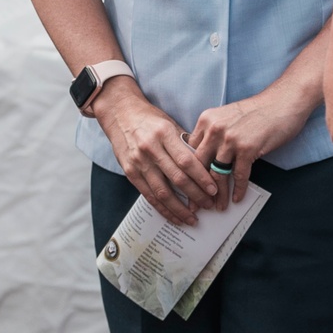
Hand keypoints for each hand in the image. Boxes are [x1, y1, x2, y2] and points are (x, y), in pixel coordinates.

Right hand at [90, 80, 218, 225]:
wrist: (119, 113)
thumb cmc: (150, 118)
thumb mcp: (170, 124)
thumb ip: (185, 144)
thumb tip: (204, 165)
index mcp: (164, 134)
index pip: (186, 161)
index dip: (201, 178)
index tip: (213, 189)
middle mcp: (150, 149)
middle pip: (177, 178)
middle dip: (195, 195)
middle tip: (209, 205)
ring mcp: (138, 162)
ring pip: (162, 192)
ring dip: (179, 209)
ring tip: (192, 218)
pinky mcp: (130, 172)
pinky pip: (148, 196)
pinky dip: (162, 209)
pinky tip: (174, 216)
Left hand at [188, 84, 313, 208]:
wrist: (284, 101)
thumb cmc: (258, 110)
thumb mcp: (227, 116)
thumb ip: (214, 134)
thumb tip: (206, 159)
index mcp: (206, 120)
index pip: (190, 151)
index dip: (189, 172)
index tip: (188, 186)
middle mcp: (215, 129)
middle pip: (200, 165)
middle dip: (197, 188)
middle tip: (198, 203)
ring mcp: (231, 139)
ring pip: (218, 174)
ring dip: (218, 194)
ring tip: (219, 206)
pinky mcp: (248, 148)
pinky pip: (240, 175)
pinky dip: (238, 189)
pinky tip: (237, 198)